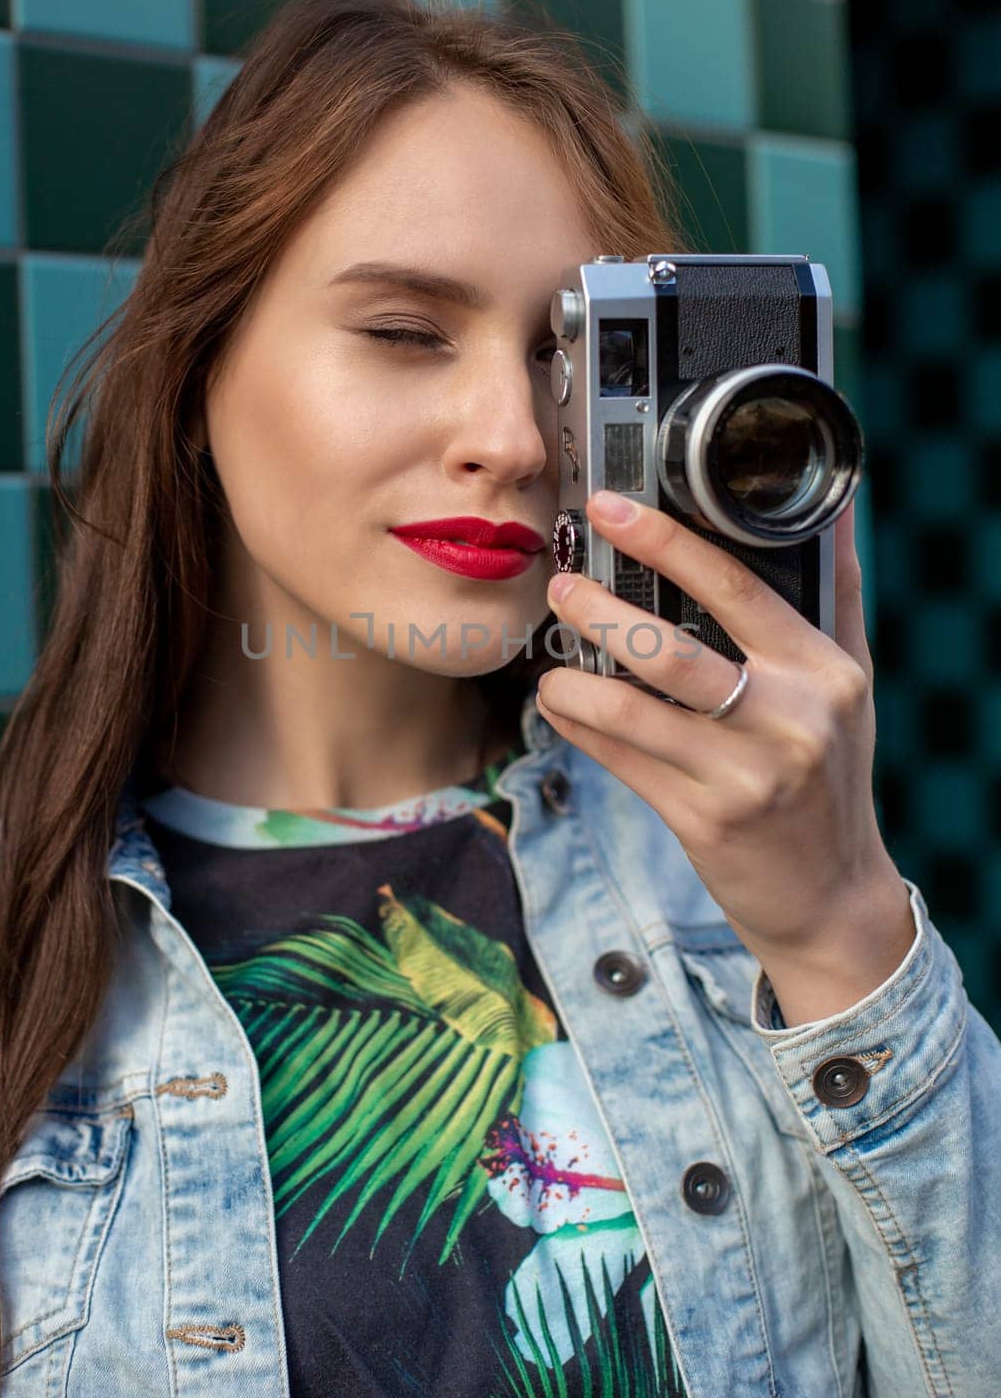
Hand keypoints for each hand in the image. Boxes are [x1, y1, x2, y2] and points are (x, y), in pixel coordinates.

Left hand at [536, 490, 903, 963]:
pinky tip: (560, 708)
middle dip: (601, 611)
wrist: (832, 895)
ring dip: (574, 681)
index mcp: (824, 671)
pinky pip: (621, 760)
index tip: (612, 509)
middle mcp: (790, 719)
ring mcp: (745, 774)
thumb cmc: (831, 772)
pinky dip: (580, 729)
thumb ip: (836, 593)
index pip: (737, 588)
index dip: (667, 542)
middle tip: (561, 585)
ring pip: (632, 710)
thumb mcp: (848, 684)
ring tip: (550, 664)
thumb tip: (839, 502)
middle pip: (671, 649)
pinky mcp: (704, 821)